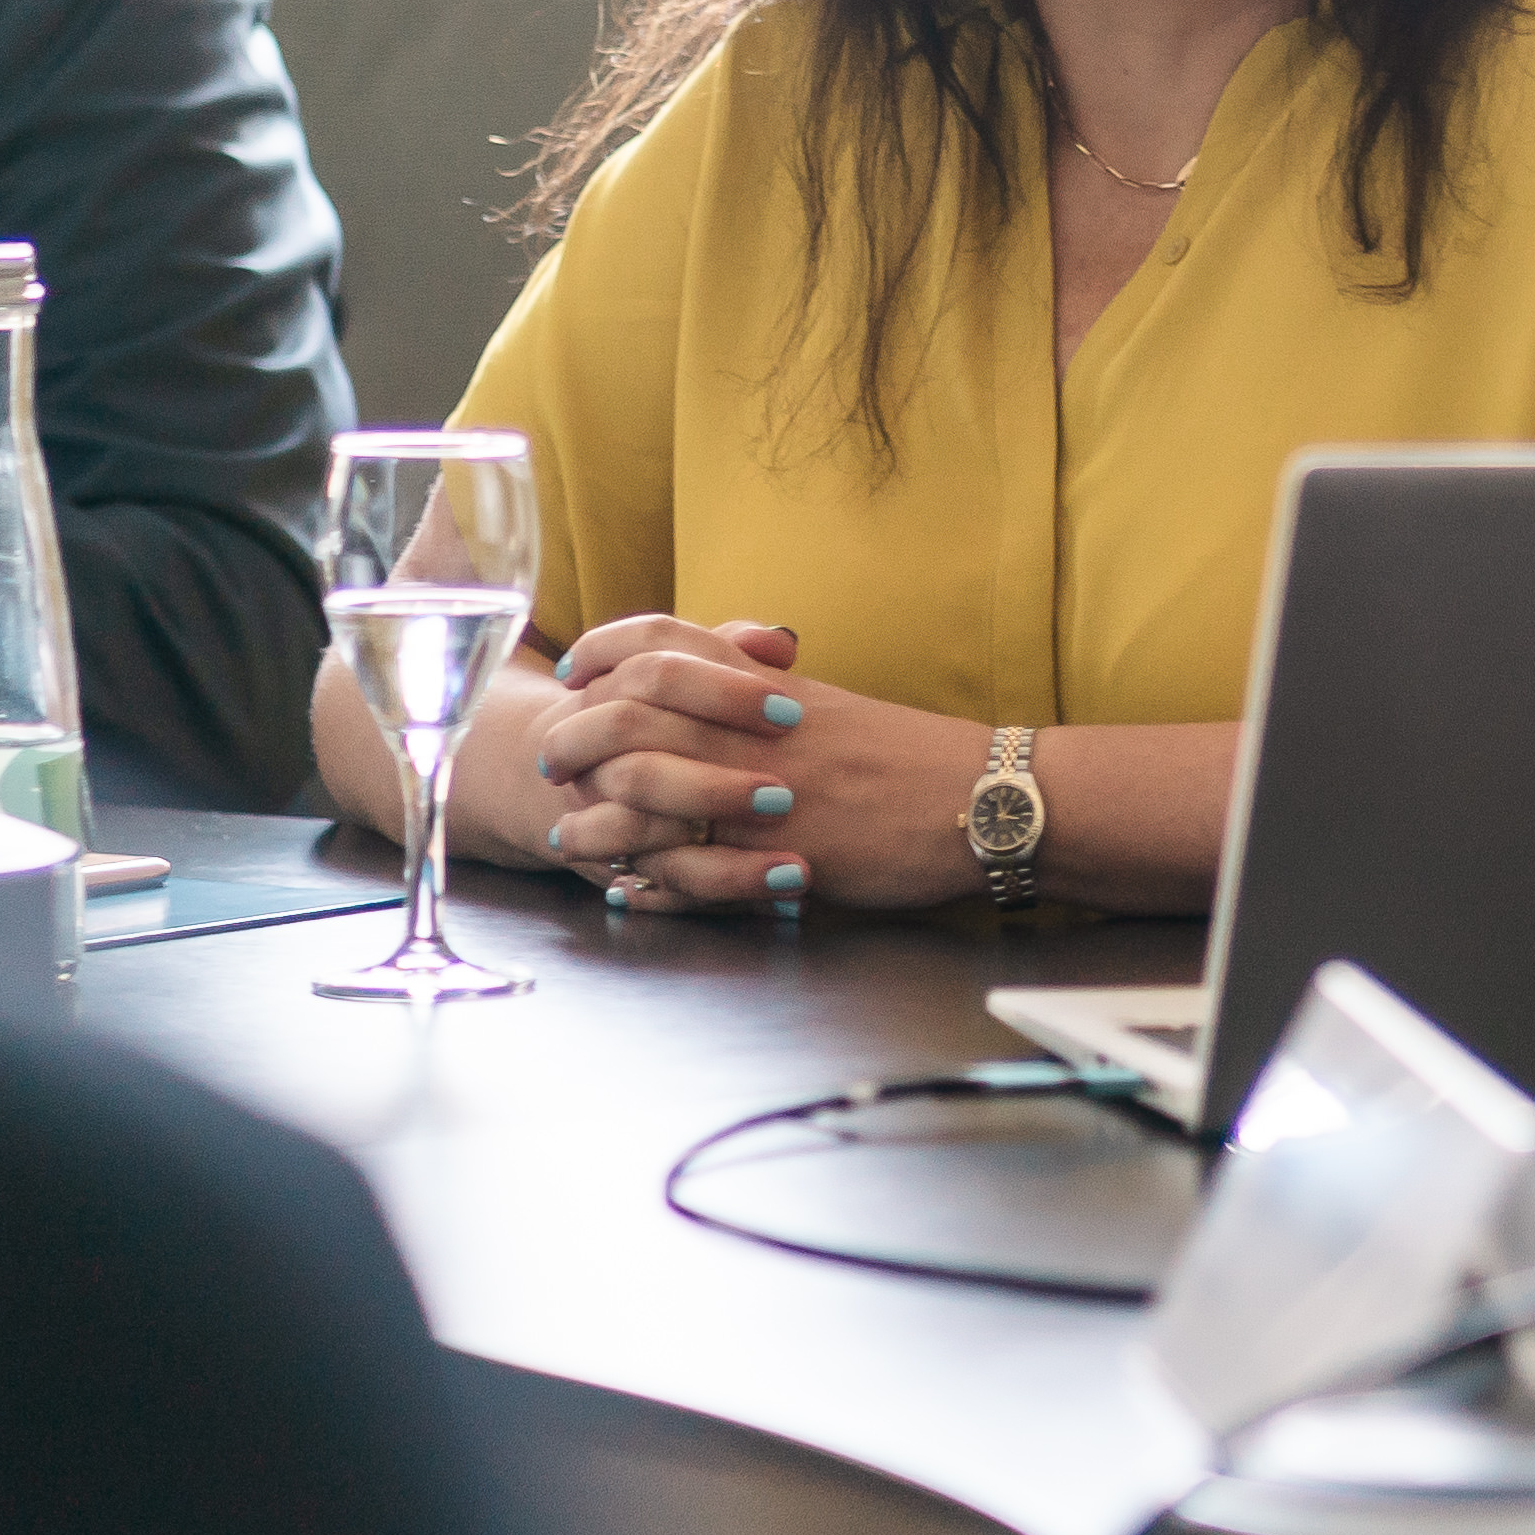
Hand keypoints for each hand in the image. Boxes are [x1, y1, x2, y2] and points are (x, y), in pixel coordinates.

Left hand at [533, 615, 999, 916]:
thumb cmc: (912, 755)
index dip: (606, 650)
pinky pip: (690, 871)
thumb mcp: (832, 702)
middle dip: (576, 737)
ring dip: (596, 820)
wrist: (982, 799)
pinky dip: (650, 883)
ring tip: (569, 836)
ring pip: (646, 798)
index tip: (574, 671)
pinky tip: (628, 892)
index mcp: (768, 686)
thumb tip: (726, 667)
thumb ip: (768, 687)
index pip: (664, 642)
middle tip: (552, 758)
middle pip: (631, 715)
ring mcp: (763, 794)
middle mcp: (754, 731)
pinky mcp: (780, 857)